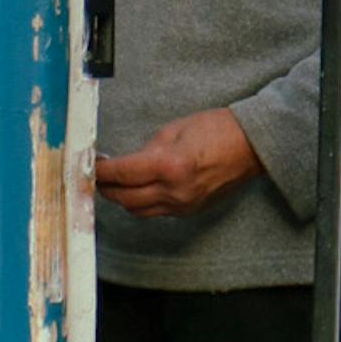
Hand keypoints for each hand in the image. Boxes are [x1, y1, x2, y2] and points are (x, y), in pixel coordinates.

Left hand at [93, 107, 256, 216]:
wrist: (250, 146)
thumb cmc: (215, 129)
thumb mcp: (173, 129)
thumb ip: (146, 150)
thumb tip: (126, 165)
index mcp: (168, 166)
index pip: (121, 174)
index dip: (100, 172)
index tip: (90, 166)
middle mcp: (174, 191)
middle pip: (125, 199)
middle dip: (105, 189)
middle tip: (96, 176)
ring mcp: (183, 205)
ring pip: (138, 211)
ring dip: (122, 199)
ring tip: (114, 184)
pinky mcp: (190, 211)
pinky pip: (157, 212)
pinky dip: (142, 202)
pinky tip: (138, 190)